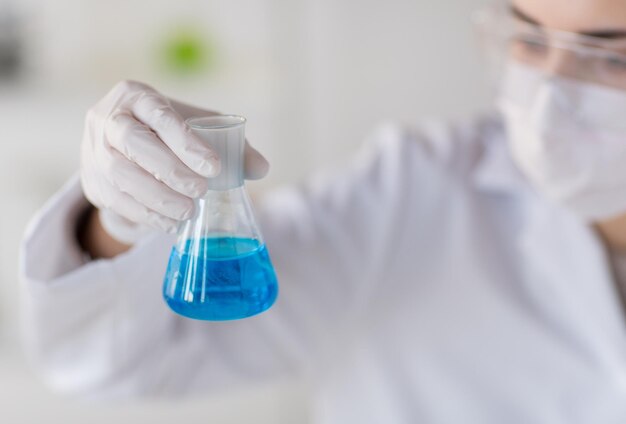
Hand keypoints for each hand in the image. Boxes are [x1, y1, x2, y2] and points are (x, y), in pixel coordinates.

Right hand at [80, 80, 268, 243]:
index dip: (186, 142)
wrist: (121, 144)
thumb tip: (262, 168)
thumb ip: (232, 144)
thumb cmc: (168, 131)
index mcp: (135, 95)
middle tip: (200, 191)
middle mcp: (107, 118)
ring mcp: (92, 149)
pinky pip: (116, 200)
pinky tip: (171, 224)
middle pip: (132, 143)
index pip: (160, 115)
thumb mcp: (198, 127)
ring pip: (120, 174)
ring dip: (157, 197)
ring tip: (188, 211)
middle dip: (169, 170)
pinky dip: (146, 215)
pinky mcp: (91, 180)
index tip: (215, 167)